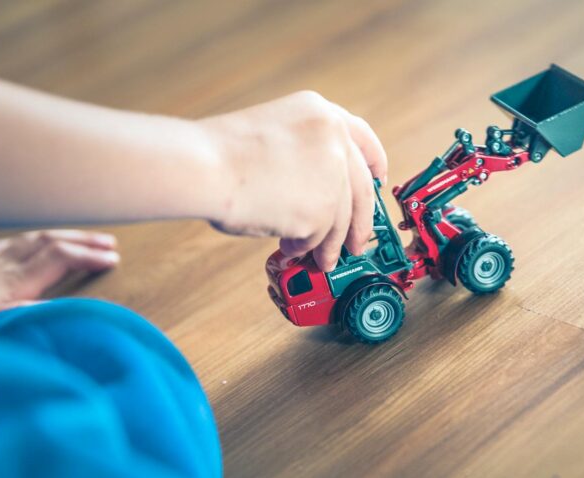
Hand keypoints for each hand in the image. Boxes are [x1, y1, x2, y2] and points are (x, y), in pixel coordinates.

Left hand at [0, 230, 118, 314]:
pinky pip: (7, 246)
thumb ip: (25, 314)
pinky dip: (31, 241)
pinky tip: (32, 244)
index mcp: (9, 284)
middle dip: (82, 240)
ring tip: (83, 239)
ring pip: (30, 240)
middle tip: (111, 243)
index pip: (59, 258)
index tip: (114, 261)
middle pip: (49, 242)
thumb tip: (63, 306)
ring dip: (61, 236)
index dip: (89, 256)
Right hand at [200, 91, 387, 270]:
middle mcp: (334, 139)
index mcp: (320, 112)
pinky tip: (290, 247)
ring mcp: (332, 175)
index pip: (363, 138)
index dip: (374, 162)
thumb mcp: (274, 133)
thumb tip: (319, 193)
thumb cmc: (220, 154)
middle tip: (357, 242)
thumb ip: (305, 154)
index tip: (378, 179)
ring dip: (330, 244)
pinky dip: (306, 248)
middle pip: (362, 189)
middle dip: (361, 222)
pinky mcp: (323, 209)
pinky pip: (320, 237)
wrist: (204, 167)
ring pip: (342, 220)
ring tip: (319, 259)